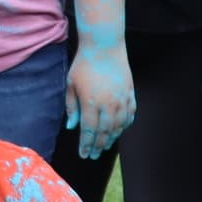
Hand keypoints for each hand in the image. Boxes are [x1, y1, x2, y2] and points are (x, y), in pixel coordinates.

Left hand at [65, 40, 135, 161]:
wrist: (104, 46)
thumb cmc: (84, 64)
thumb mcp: (71, 84)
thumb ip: (72, 107)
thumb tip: (72, 127)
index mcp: (91, 103)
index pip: (88, 131)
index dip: (86, 145)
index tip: (83, 154)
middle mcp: (108, 104)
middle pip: (104, 132)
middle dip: (98, 146)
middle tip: (93, 155)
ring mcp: (121, 99)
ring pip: (119, 126)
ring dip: (112, 139)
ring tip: (105, 146)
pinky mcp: (130, 94)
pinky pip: (130, 115)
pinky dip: (124, 126)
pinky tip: (119, 131)